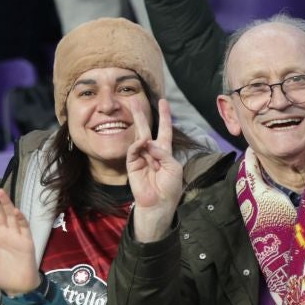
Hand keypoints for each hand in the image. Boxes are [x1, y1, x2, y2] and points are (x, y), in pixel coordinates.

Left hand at [0, 185, 42, 295]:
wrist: (18, 286)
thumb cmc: (1, 275)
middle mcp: (4, 232)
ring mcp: (16, 235)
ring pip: (10, 215)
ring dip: (6, 204)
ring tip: (0, 192)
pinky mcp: (26, 240)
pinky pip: (23, 227)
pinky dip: (20, 219)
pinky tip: (15, 211)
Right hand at [126, 100, 183, 242]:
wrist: (159, 204)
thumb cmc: (170, 187)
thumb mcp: (173, 167)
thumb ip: (162, 152)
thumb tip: (147, 141)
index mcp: (165, 151)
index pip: (164, 129)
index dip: (164, 116)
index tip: (163, 101)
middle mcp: (152, 151)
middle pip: (147, 129)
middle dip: (141, 115)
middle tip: (134, 100)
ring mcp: (141, 157)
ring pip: (139, 137)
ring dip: (143, 131)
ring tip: (141, 122)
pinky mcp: (132, 164)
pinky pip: (134, 150)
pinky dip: (139, 144)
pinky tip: (143, 142)